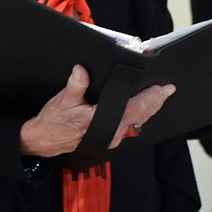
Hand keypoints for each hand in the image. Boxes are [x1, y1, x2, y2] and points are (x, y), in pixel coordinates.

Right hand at [19, 64, 174, 156]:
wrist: (44, 140)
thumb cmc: (54, 122)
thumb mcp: (63, 100)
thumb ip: (76, 85)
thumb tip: (82, 71)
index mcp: (103, 122)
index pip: (136, 108)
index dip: (152, 98)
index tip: (164, 89)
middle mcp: (111, 133)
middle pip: (141, 116)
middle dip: (156, 102)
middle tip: (167, 90)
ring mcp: (111, 137)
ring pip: (137, 122)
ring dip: (148, 109)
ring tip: (158, 98)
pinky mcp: (108, 138)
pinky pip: (129, 125)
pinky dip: (138, 116)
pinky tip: (140, 109)